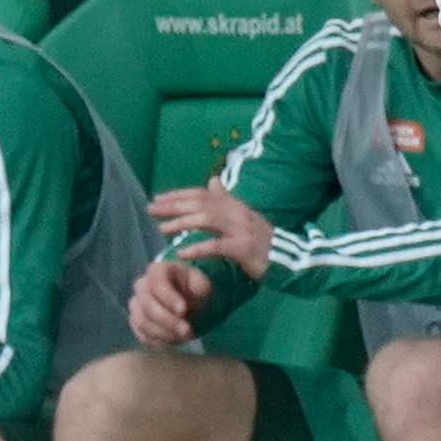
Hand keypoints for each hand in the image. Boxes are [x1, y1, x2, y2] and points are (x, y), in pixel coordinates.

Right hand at [128, 258, 211, 347]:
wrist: (186, 298)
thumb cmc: (193, 287)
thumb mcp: (201, 283)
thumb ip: (198, 289)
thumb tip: (188, 304)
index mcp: (157, 270)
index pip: (158, 284)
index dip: (169, 298)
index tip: (183, 310)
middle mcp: (141, 286)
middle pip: (147, 306)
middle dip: (168, 321)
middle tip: (187, 330)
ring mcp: (136, 305)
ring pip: (142, 322)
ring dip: (164, 333)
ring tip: (185, 337)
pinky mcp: (136, 322)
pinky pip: (142, 335)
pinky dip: (158, 341)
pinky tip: (176, 340)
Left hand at [151, 183, 272, 279]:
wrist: (288, 260)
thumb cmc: (262, 241)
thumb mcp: (244, 217)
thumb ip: (227, 200)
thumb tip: (213, 180)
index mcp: (236, 205)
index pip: (204, 193)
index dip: (180, 194)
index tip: (158, 199)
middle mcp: (238, 213)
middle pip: (201, 203)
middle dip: (174, 206)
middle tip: (151, 210)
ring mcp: (242, 229)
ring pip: (207, 219)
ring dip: (182, 223)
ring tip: (162, 229)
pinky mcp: (244, 248)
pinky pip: (217, 246)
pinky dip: (198, 248)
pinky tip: (182, 252)